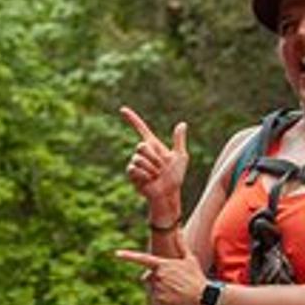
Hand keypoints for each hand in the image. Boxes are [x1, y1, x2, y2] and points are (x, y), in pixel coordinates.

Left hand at [114, 248, 206, 304]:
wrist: (203, 296)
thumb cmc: (196, 277)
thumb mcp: (190, 259)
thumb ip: (181, 244)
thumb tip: (178, 229)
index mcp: (163, 265)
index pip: (142, 259)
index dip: (128, 256)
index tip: (117, 254)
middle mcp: (158, 276)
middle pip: (149, 277)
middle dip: (156, 279)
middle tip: (173, 282)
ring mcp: (158, 289)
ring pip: (153, 289)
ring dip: (161, 290)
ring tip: (176, 291)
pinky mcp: (160, 301)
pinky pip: (157, 300)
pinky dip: (164, 300)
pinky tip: (175, 299)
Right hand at [120, 106, 188, 221]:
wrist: (169, 194)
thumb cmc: (175, 177)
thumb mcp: (180, 157)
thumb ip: (179, 141)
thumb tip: (182, 124)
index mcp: (154, 145)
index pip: (141, 128)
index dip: (132, 119)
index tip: (122, 109)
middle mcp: (143, 152)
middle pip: (141, 145)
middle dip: (154, 158)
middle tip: (161, 168)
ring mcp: (136, 162)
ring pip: (139, 159)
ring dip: (151, 169)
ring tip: (156, 176)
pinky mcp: (132, 173)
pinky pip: (134, 168)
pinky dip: (145, 175)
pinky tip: (149, 181)